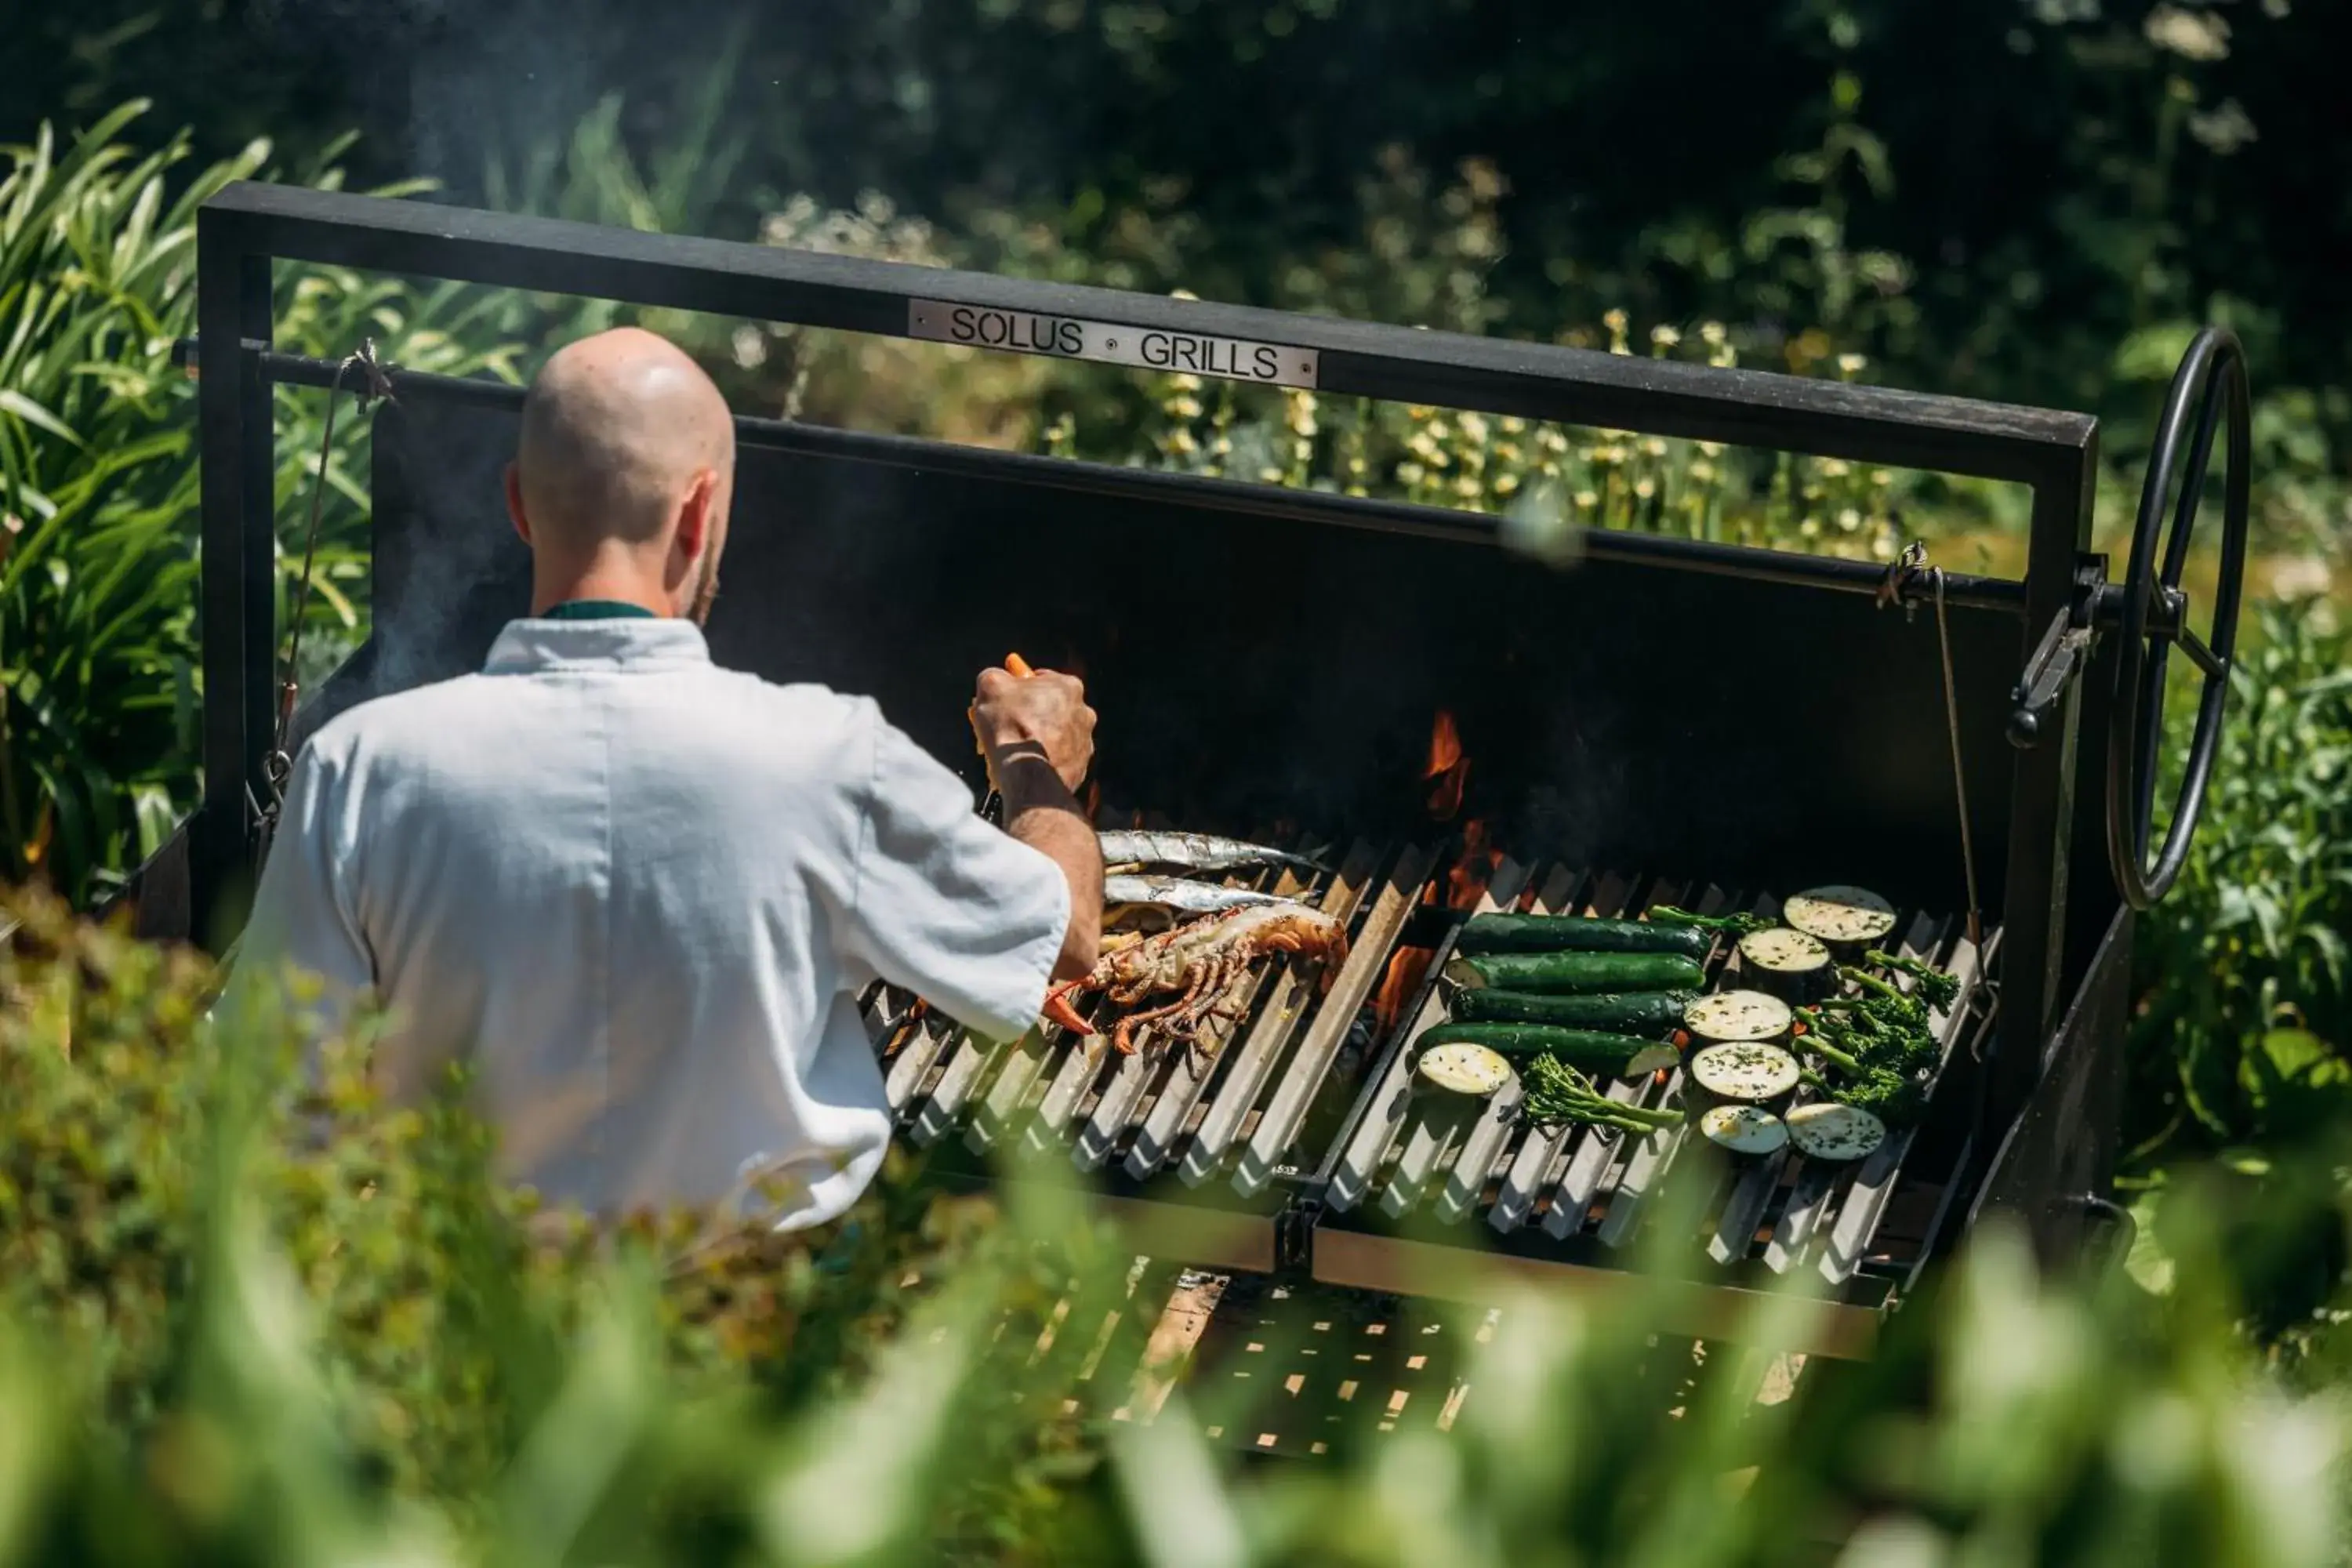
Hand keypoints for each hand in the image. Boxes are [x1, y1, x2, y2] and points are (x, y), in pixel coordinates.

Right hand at [972, 666, 1094, 792]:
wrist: (1027, 774)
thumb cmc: (1011, 726)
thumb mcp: (991, 685)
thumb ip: (995, 676)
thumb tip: (995, 678)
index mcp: (1069, 687)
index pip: (1041, 680)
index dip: (1018, 688)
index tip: (1004, 698)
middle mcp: (1084, 713)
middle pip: (1048, 709)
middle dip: (1027, 715)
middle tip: (1003, 724)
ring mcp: (1084, 743)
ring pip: (1053, 736)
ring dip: (1034, 739)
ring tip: (1010, 748)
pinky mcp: (1079, 769)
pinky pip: (1056, 761)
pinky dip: (1041, 761)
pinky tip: (1022, 765)